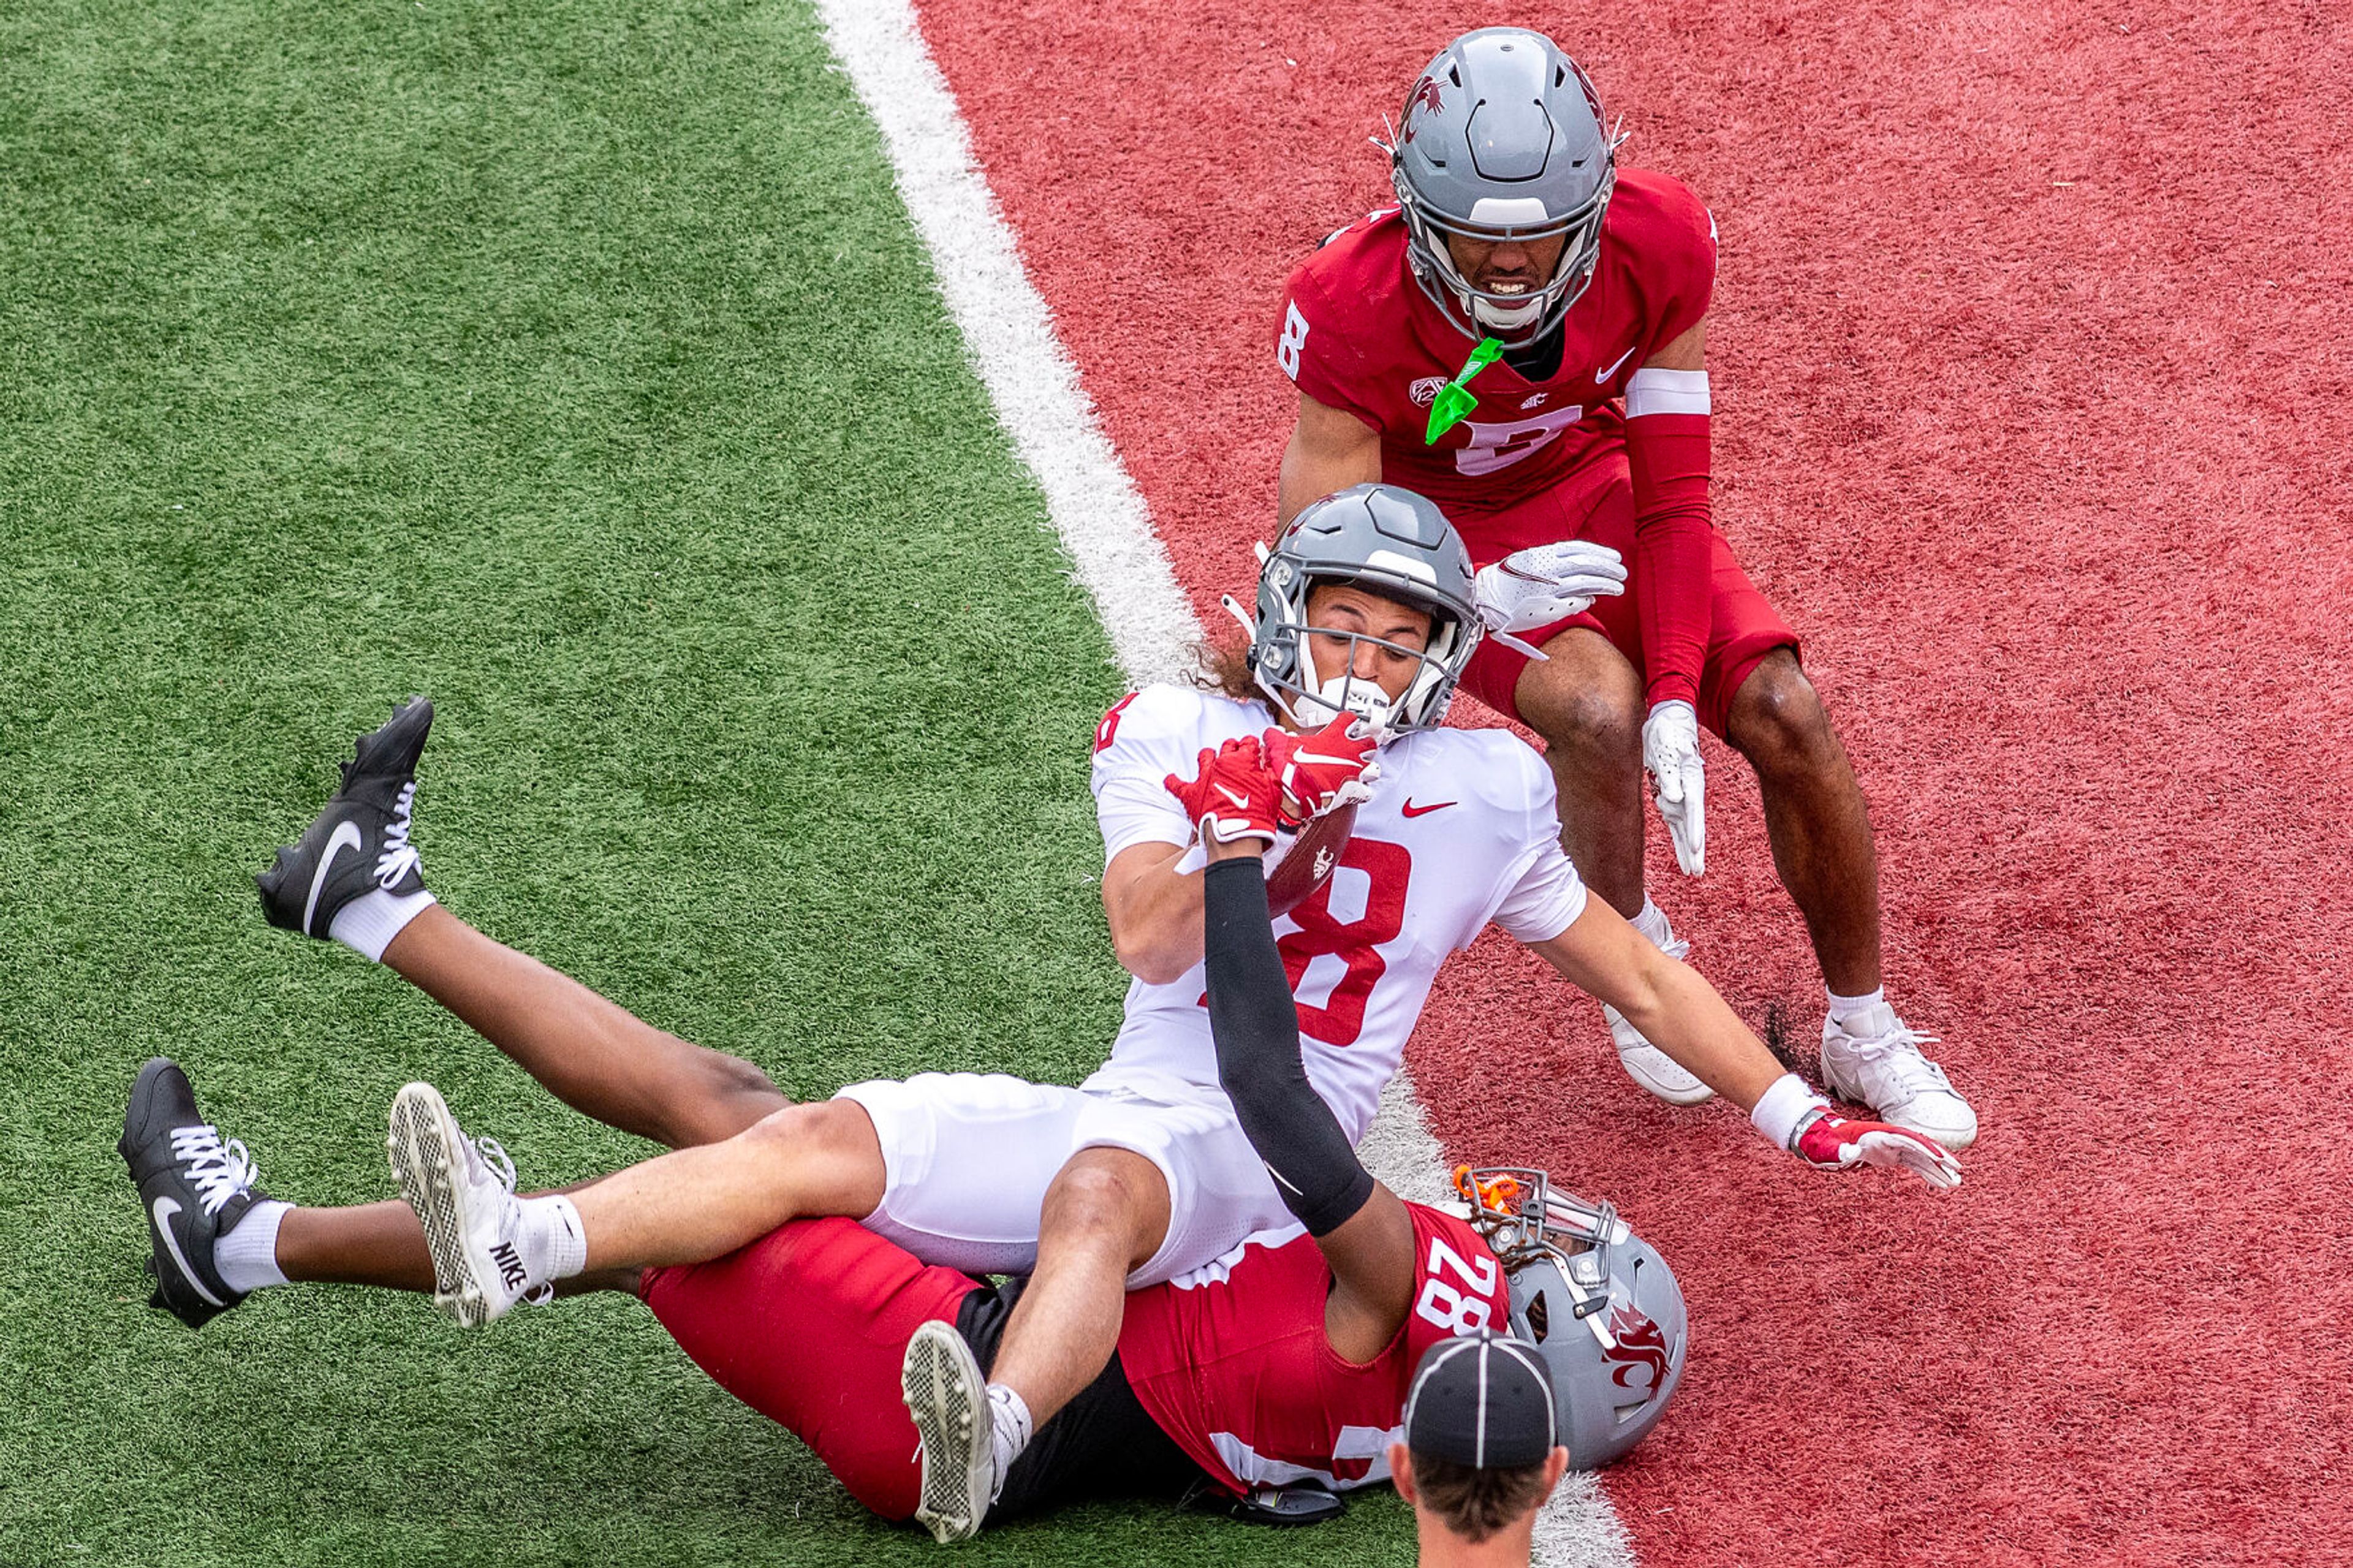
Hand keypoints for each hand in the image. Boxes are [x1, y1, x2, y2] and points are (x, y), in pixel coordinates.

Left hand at [1165, 737, 1283, 847]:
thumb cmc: (1257, 816)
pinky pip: (1176, 784)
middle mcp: (1222, 763)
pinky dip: (1173, 781)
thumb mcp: (1273, 791)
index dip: (1251, 745)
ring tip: (1212, 762)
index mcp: (1244, 760)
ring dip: (1209, 757)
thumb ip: (1269, 773)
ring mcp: (1205, 777)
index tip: (1252, 749)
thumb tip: (1265, 765)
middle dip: (1232, 749)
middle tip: (1235, 758)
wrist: (1236, 836)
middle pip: (1227, 746)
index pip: (1248, 743)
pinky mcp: (1191, 793)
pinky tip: (1171, 779)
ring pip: (1205, 756)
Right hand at [1260, 717, 1379, 827]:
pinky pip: (1367, 792)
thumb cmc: (1291, 765)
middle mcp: (1348, 751)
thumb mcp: (1279, 743)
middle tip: (1360, 747)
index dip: (1348, 720)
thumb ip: (1277, 735)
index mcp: (1333, 736)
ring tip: (1363, 771)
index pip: (1348, 719)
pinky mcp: (1354, 790)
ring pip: (1374, 768)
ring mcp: (1354, 771)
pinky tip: (1358, 792)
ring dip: (1369, 770)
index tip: (1348, 721)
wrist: (1294, 790)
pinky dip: (1363, 793)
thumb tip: (1272, 733)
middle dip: (1366, 745)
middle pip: (1369, 743)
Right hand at [1472, 541, 1628, 658]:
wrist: (1485, 598)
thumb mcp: (1528, 560)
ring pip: (1586, 583)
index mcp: (1544, 555)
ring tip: (1619, 587)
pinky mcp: (1547, 607)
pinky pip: (1574, 602)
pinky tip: (1594, 599)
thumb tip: (1574, 568)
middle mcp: (1549, 570)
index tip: (1615, 557)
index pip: (1580, 550)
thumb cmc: (1507, 579)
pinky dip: (1587, 599)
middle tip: (1622, 573)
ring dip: (1606, 585)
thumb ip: (1552, 562)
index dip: (1601, 553)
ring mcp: (1549, 589)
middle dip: (1608, 569)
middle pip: (1588, 566)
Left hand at [1642, 700, 1705, 875]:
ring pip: (1684, 827)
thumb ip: (1670, 776)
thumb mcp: (1665, 751)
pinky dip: (1679, 836)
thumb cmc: (1667, 732)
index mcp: (1690, 780)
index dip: (1693, 833)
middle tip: (1697, 872)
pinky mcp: (1672, 792)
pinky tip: (1683, 851)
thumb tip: (1673, 800)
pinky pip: (1676, 820)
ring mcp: (1681, 793)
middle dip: (1694, 850)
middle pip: (1692, 826)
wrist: (1668, 718)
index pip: (1693, 812)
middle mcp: (1688, 791)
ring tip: (1693, 871)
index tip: (1694, 851)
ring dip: (1688, 849)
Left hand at [1792, 1109, 1961, 1189]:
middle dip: (1940, 1158)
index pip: (1909, 1141)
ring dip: (1938, 1170)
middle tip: (1959, 1170)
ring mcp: (1895, 1147)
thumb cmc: (1832, 1144)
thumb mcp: (1835, 1148)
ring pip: (1922, 1158)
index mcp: (1882, 1135)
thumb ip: (1843, 1151)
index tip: (1941, 1159)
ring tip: (1956, 1183)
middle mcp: (1893, 1139)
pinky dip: (1929, 1174)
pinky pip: (1916, 1165)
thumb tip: (1850, 1153)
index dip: (1926, 1149)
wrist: (1830, 1140)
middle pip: (1921, 1147)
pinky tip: (1941, 1185)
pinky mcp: (1895, 1156)